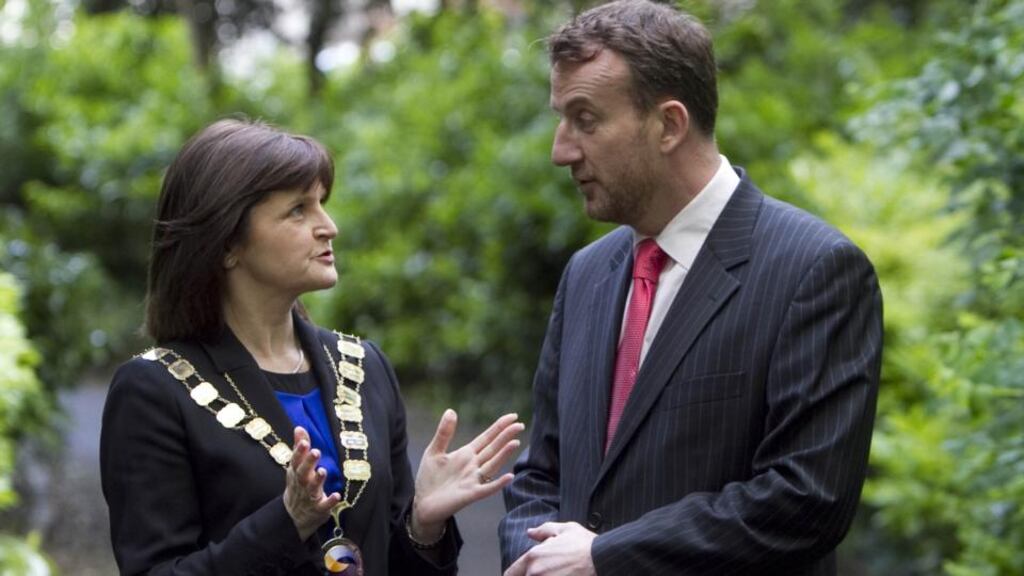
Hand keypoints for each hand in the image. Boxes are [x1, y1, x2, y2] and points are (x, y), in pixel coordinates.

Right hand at [282, 426, 340, 539]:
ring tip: (323, 471)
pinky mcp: (318, 509)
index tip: (305, 442)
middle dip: (308, 462)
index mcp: (296, 472)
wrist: (293, 516)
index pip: (296, 460)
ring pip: (312, 488)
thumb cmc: (298, 485)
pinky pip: (324, 506)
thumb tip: (299, 427)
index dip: (299, 451)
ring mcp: (309, 497)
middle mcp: (301, 484)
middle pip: (303, 473)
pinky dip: (329, 501)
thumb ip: (299, 447)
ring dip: (317, 480)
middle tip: (315, 451)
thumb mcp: (296, 467)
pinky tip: (337, 495)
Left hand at [411, 410, 523, 540]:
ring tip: (515, 442)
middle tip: (520, 425)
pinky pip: (487, 489)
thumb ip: (444, 433)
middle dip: (506, 437)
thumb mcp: (434, 451)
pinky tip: (509, 477)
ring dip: (504, 455)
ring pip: (492, 465)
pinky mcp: (470, 495)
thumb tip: (451, 410)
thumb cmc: (429, 479)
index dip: (499, 427)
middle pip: (493, 448)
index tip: (513, 416)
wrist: (423, 504)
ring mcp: (473, 480)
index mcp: (466, 454)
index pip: (487, 438)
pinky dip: (498, 483)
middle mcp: (473, 466)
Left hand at [504, 522, 596, 575]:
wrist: (602, 559)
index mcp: (533, 557)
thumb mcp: (565, 530)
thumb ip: (543, 531)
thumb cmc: (585, 545)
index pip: (510, 574)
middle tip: (548, 573)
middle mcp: (534, 573)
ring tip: (557, 574)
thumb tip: (530, 532)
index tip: (521, 575)